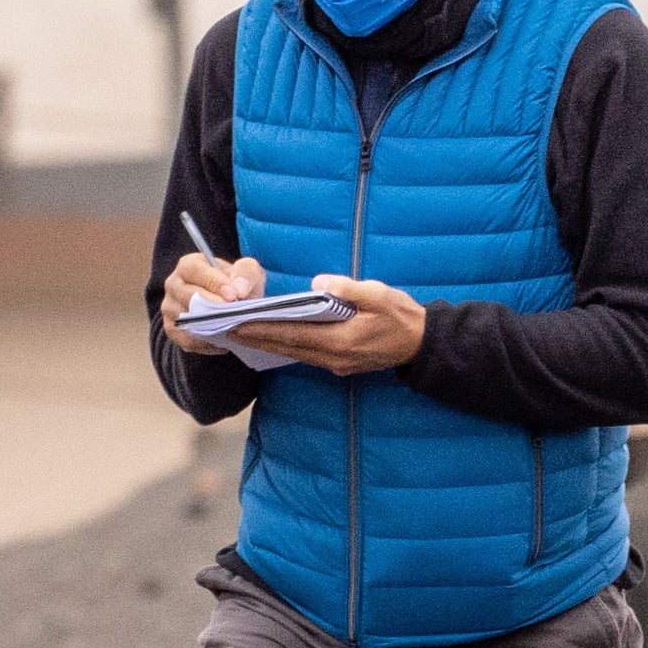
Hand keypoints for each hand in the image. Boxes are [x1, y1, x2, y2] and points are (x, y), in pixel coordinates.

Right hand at [161, 250, 265, 353]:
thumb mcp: (247, 272)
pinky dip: (207, 343)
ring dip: (211, 327)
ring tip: (232, 329)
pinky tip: (224, 340)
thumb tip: (239, 290)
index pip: (194, 270)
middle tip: (233, 315)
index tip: (232, 296)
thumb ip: (246, 273)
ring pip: (187, 320)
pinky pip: (188, 339)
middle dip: (212, 307)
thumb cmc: (235, 285)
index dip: (213, 282)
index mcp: (189, 265)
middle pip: (188, 296)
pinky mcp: (172, 330)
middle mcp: (174, 284)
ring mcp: (169, 308)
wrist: (227, 307)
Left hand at [222, 273, 427, 376]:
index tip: (237, 323)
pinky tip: (270, 339)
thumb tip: (319, 283)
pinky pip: (304, 356)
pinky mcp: (339, 364)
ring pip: (292, 354)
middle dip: (255, 337)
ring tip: (241, 333)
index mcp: (340, 340)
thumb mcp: (380, 295)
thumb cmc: (402, 316)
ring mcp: (336, 364)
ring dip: (266, 344)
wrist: (422, 344)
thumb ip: (349, 289)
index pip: (291, 333)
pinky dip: (284, 346)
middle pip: (286, 347)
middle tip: (226, 329)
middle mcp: (333, 357)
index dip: (262, 328)